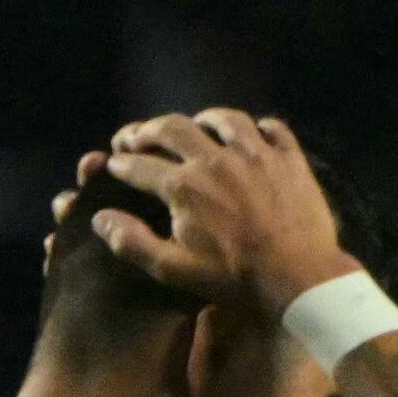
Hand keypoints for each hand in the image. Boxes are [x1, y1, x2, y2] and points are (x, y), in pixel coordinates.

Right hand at [93, 108, 349, 319]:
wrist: (297, 275)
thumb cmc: (231, 278)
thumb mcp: (173, 269)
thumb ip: (132, 243)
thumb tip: (100, 218)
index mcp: (183, 187)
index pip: (140, 165)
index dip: (121, 163)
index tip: (113, 163)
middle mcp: (215, 159)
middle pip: (174, 127)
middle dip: (149, 129)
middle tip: (140, 136)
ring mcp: (256, 152)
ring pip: (224, 118)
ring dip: (203, 118)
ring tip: (195, 123)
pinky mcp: (288, 156)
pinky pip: (271, 127)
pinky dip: (256, 126)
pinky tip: (250, 134)